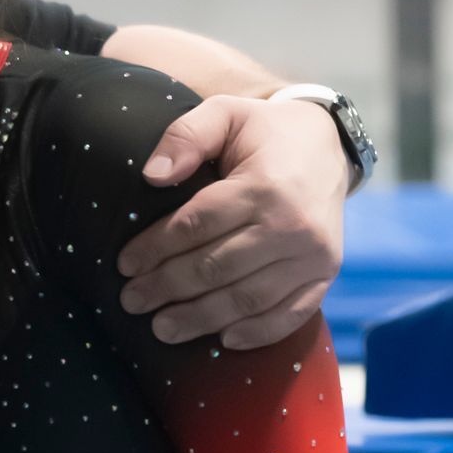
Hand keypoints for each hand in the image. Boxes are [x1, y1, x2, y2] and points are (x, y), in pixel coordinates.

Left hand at [116, 95, 347, 348]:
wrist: (328, 147)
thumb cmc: (263, 133)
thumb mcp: (225, 112)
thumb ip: (186, 135)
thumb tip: (152, 175)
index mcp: (265, 185)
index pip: (197, 225)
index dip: (156, 248)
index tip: (124, 264)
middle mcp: (293, 225)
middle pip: (217, 267)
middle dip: (167, 288)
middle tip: (131, 301)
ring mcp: (314, 255)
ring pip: (248, 299)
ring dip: (201, 319)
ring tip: (162, 328)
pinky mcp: (326, 274)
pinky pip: (291, 314)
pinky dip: (257, 333)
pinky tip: (223, 339)